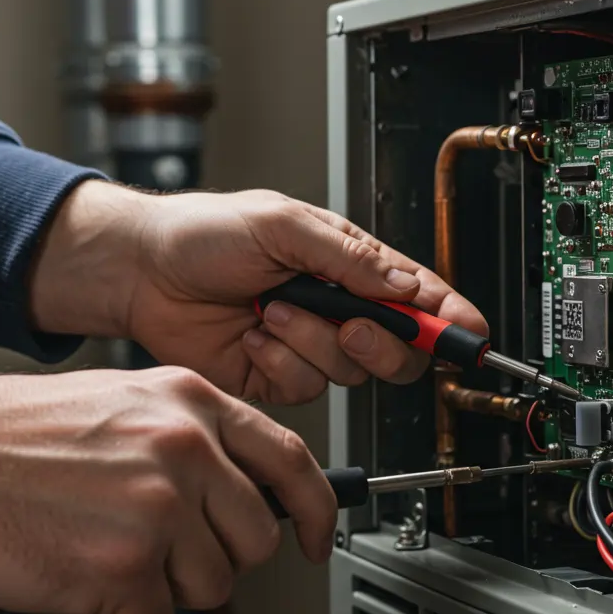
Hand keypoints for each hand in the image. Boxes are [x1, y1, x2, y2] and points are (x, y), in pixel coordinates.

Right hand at [0, 360, 333, 613]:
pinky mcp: (125, 566)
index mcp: (190, 403)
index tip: (313, 536)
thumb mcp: (122, 402)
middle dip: (211, 559)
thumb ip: (191, 438)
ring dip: (159, 587)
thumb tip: (241, 489)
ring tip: (100, 552)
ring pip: (210, 588)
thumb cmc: (10, 435)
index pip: (290, 462)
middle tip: (154, 549)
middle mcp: (185, 449)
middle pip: (254, 542)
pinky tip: (75, 574)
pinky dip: (114, 613)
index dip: (313, 510)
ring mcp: (158, 508)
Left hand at [29, 182, 487, 403]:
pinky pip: (304, 389)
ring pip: (349, 373)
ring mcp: (308, 346)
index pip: (418, 297)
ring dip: (310, 341)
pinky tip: (252, 334)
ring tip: (269, 307)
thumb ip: (349, 257)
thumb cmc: (205, 233)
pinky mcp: (277, 377)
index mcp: (350, 266)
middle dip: (382, 344)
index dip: (449, 318)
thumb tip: (401, 284)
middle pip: (399, 351)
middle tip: (352, 324)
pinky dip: (278, 362)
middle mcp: (336, 309)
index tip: (468, 334)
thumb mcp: (283, 224)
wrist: (144, 271)